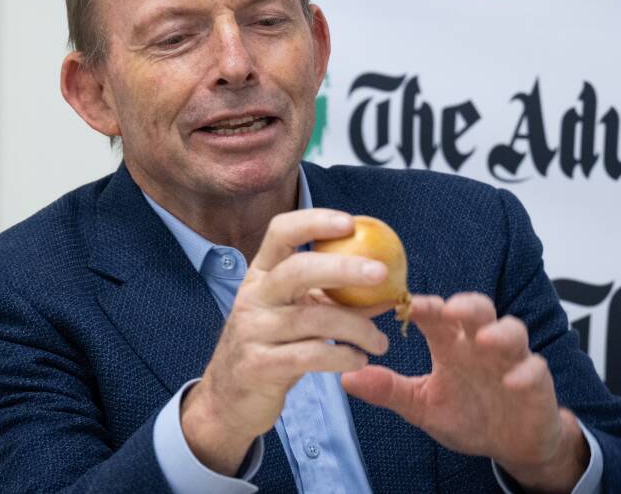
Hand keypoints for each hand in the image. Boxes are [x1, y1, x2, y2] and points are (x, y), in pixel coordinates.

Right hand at [180, 209, 392, 475]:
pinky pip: (309, 355)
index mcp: (261, 274)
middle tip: (381, 272)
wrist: (230, 399)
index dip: (315, 221)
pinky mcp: (259, 366)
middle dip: (343, 267)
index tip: (351, 223)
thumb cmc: (275, 347)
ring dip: (356, 328)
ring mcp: (252, 331)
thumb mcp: (299, 314)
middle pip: (297, 270)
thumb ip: (336, 300)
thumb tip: (390, 287)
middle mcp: (253, 296)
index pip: (281, 232)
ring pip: (312, 319)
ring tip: (380, 342)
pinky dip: (342, 356)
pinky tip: (358, 359)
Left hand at [341, 293, 588, 492]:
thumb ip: (389, 390)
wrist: (509, 443)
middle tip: (451, 310)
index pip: (437, 315)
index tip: (405, 305)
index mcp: (451, 344)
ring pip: (511, 330)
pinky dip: (525, 372)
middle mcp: (481, 344)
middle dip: (466, 306)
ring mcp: (510, 359)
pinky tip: (514, 380)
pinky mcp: (534, 381)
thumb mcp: (422, 406)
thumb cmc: (467, 415)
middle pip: (478, 310)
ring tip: (484, 340)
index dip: (425, 307)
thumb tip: (346, 377)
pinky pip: (534, 369)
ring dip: (499, 332)